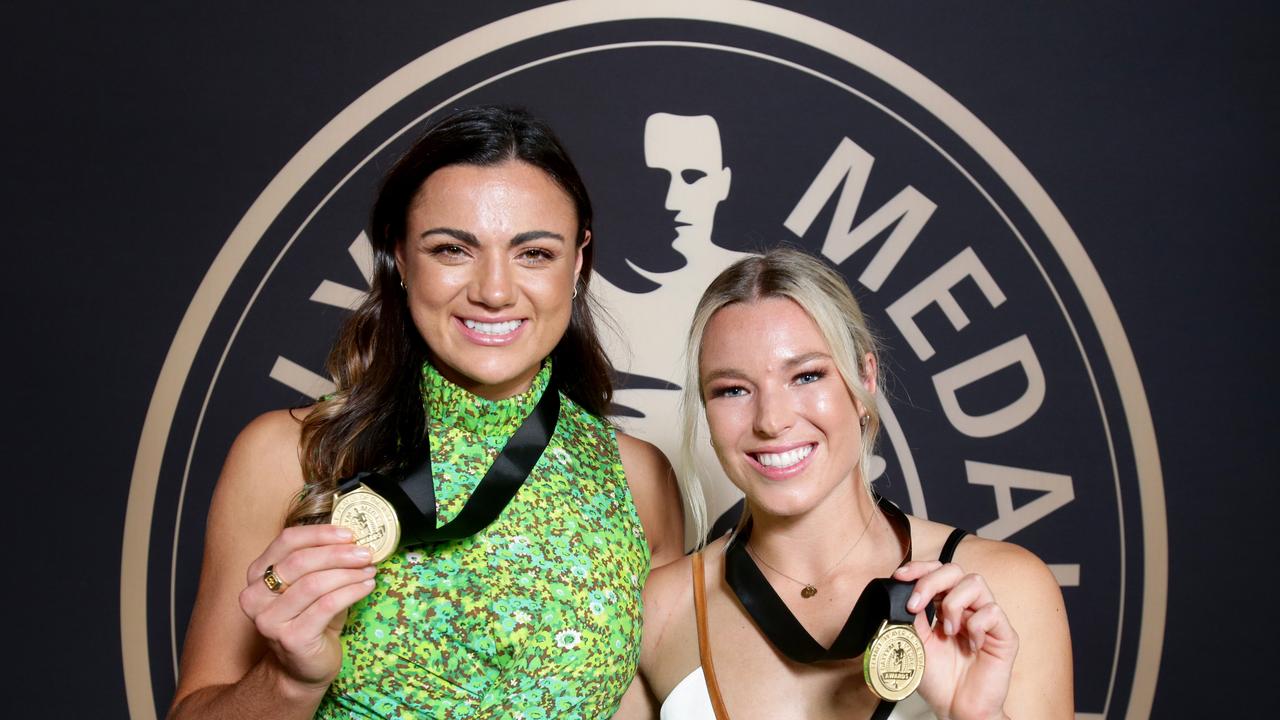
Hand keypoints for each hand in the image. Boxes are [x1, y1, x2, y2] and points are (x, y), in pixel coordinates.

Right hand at [238, 525, 376, 692]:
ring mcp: (270, 619)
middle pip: (300, 561)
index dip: (320, 534)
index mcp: (257, 574)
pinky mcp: (290, 638)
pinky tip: (366, 587)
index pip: (287, 541)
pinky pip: (326, 606)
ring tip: (369, 570)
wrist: (303, 667)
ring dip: (348, 574)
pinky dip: (351, 592)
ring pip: (314, 584)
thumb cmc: (311, 619)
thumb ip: (322, 560)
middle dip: (338, 554)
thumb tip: (355, 538)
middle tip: (366, 553)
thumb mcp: (312, 584)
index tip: (350, 534)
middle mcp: (255, 596)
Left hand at [893, 561, 1016, 719]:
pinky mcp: (1005, 635)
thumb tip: (903, 590)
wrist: (955, 709)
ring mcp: (987, 619)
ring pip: (975, 583)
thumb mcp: (916, 641)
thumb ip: (913, 615)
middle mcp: (968, 608)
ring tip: (948, 631)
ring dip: (953, 604)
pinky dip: (976, 625)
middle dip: (931, 582)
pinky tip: (971, 645)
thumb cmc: (938, 680)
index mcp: (946, 606)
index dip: (920, 568)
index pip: (938, 572)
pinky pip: (993, 611)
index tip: (900, 576)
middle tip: (916, 606)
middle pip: (955, 570)